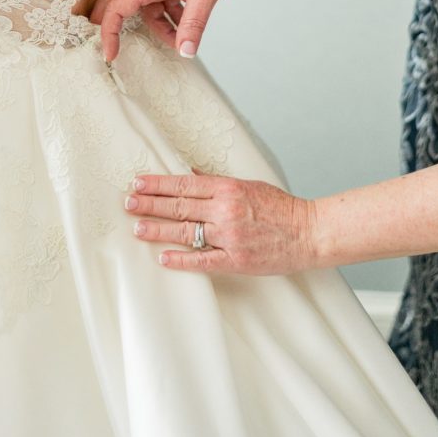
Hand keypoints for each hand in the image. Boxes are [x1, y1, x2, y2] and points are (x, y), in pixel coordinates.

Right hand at [90, 0, 238, 61]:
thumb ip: (193, 24)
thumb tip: (185, 51)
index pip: (115, 9)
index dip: (108, 33)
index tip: (110, 55)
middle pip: (117, 6)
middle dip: (115, 29)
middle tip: (115, 51)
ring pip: (145, 10)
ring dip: (159, 27)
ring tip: (180, 40)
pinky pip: (158, 4)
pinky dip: (169, 16)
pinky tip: (186, 22)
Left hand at [124, 171, 317, 275]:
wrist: (309, 232)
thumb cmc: (280, 208)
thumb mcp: (248, 185)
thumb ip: (217, 183)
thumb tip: (188, 176)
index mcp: (228, 188)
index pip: (183, 184)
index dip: (157, 184)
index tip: (137, 183)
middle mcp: (225, 210)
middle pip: (179, 206)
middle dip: (150, 204)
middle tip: (128, 203)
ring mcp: (229, 236)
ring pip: (185, 231)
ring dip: (157, 229)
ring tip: (137, 227)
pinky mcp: (236, 260)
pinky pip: (202, 260)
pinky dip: (180, 259)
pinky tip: (163, 258)